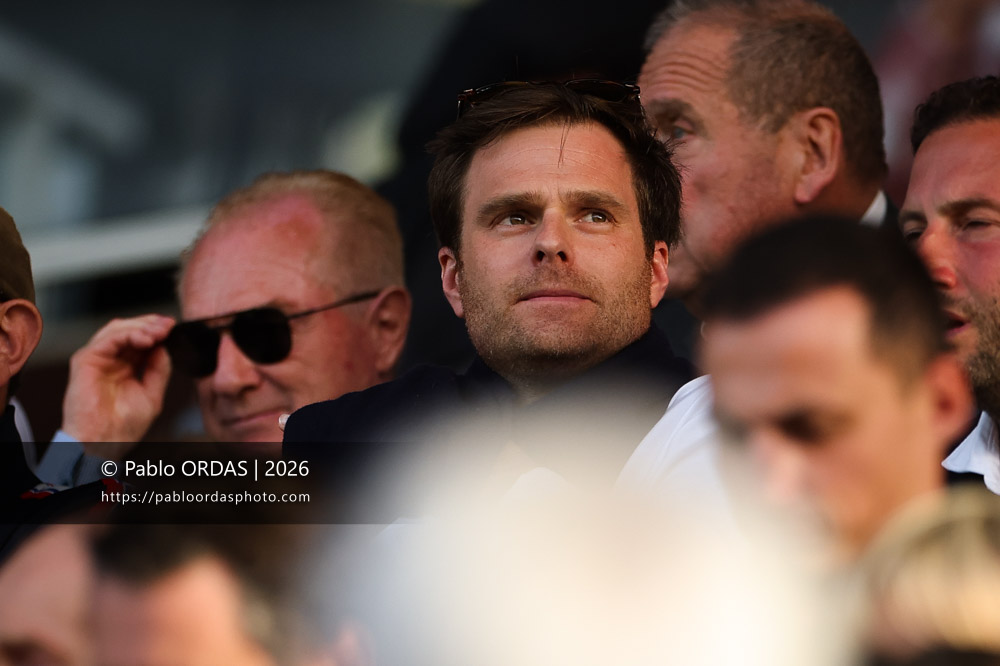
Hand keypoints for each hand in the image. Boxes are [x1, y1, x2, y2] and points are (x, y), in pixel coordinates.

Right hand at [61, 314, 174, 443]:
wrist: (104, 443)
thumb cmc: (123, 426)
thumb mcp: (152, 394)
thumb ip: (159, 370)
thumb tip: (164, 347)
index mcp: (124, 367)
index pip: (139, 339)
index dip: (156, 330)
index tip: (173, 327)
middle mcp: (109, 360)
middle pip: (128, 329)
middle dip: (150, 324)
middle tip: (168, 325)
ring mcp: (96, 359)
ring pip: (117, 329)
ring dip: (140, 327)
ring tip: (158, 332)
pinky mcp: (85, 361)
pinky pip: (107, 340)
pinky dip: (127, 335)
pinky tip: (145, 340)